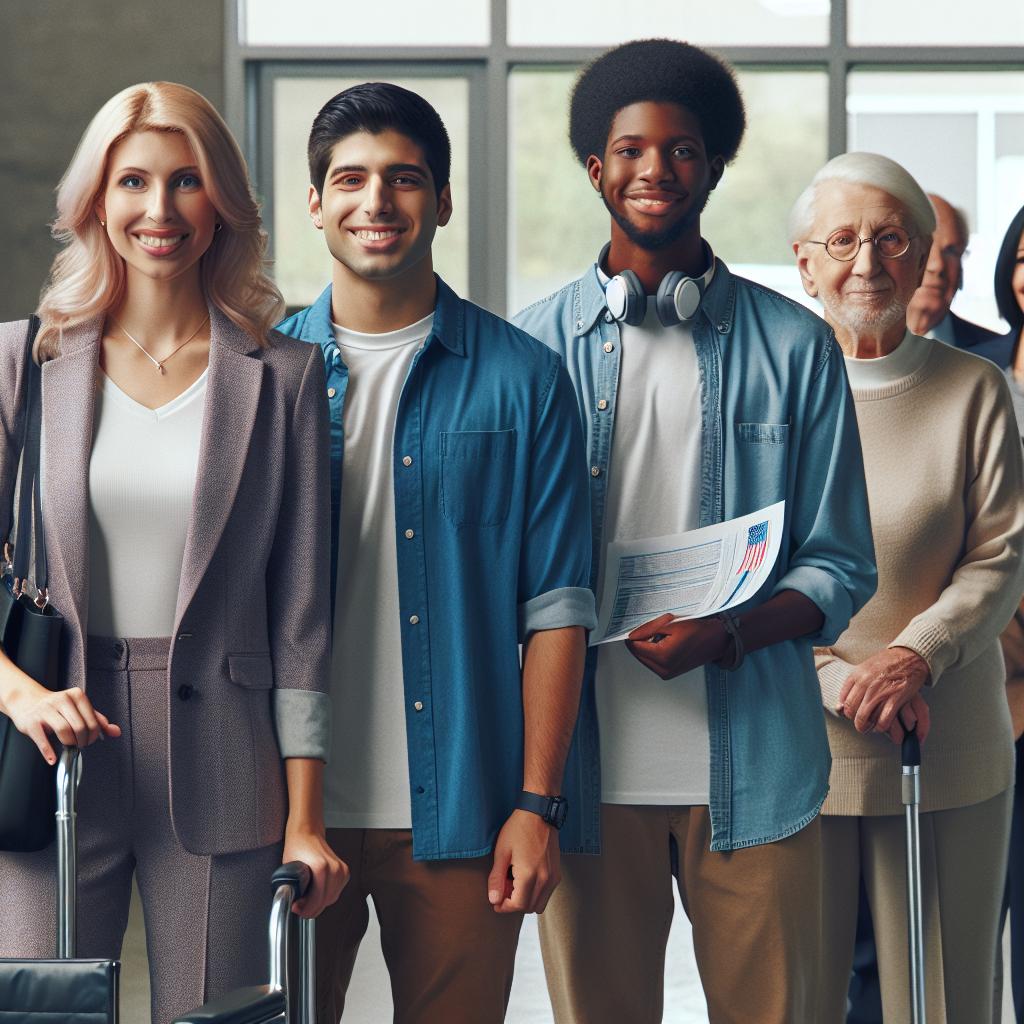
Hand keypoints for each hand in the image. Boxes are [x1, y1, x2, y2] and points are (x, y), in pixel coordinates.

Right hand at [5, 682, 120, 763]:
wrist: (27, 701)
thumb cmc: (57, 707)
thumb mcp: (79, 709)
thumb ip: (97, 720)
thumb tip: (116, 732)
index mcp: (76, 696)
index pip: (92, 720)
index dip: (93, 735)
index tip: (89, 740)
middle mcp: (61, 700)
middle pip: (79, 726)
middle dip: (82, 741)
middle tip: (79, 744)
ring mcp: (45, 711)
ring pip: (64, 730)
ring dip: (69, 743)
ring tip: (68, 745)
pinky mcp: (31, 723)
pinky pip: (42, 740)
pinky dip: (49, 752)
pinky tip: (53, 758)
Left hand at [282, 828, 348, 917]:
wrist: (307, 833)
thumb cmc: (298, 846)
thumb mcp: (288, 869)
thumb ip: (292, 888)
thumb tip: (292, 904)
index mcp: (322, 868)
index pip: (317, 900)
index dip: (305, 909)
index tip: (297, 909)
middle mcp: (334, 869)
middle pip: (325, 901)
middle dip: (312, 908)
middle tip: (300, 907)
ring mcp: (341, 870)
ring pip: (332, 898)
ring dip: (320, 903)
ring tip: (307, 900)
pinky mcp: (344, 871)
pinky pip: (336, 892)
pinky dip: (327, 896)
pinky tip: (318, 893)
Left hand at [487, 809, 559, 914]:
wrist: (539, 812)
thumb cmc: (518, 829)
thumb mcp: (502, 852)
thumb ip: (497, 878)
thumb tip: (494, 900)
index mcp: (530, 875)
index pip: (518, 905)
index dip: (504, 907)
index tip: (495, 902)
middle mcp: (545, 879)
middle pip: (529, 907)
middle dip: (514, 904)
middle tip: (504, 889)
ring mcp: (554, 876)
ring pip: (540, 903)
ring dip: (526, 900)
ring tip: (514, 883)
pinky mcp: (557, 872)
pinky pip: (547, 893)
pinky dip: (536, 893)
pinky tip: (525, 877)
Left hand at [625, 614, 728, 679]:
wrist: (714, 640)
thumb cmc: (697, 630)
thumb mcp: (670, 624)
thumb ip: (648, 629)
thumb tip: (631, 635)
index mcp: (663, 656)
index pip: (634, 646)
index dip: (635, 634)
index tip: (643, 626)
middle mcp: (663, 669)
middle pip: (637, 654)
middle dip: (642, 640)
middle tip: (656, 629)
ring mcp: (666, 674)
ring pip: (643, 658)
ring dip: (648, 646)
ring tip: (664, 637)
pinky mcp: (668, 674)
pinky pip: (652, 662)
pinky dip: (654, 652)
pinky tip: (666, 644)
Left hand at [838, 647, 931, 742]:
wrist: (908, 656)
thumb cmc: (885, 664)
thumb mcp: (863, 669)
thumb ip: (851, 685)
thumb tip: (839, 705)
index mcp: (857, 676)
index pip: (844, 702)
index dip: (847, 713)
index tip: (852, 716)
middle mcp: (866, 684)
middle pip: (853, 711)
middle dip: (856, 722)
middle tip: (861, 726)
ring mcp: (880, 691)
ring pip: (866, 717)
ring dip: (868, 726)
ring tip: (871, 728)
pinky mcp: (896, 697)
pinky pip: (884, 719)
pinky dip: (882, 726)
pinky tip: (882, 726)